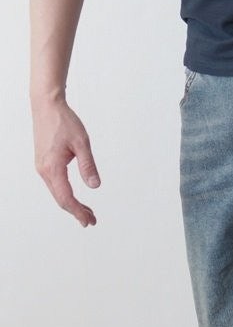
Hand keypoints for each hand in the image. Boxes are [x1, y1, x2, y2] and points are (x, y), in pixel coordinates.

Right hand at [32, 97, 100, 227]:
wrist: (46, 105)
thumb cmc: (64, 121)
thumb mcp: (82, 143)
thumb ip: (88, 166)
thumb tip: (95, 186)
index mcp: (52, 168)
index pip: (66, 198)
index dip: (78, 211)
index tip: (89, 221)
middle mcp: (44, 170)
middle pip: (60, 199)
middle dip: (76, 211)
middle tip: (91, 220)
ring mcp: (42, 167)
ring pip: (57, 192)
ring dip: (71, 203)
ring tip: (86, 211)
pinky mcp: (43, 162)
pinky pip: (54, 184)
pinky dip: (65, 193)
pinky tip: (74, 196)